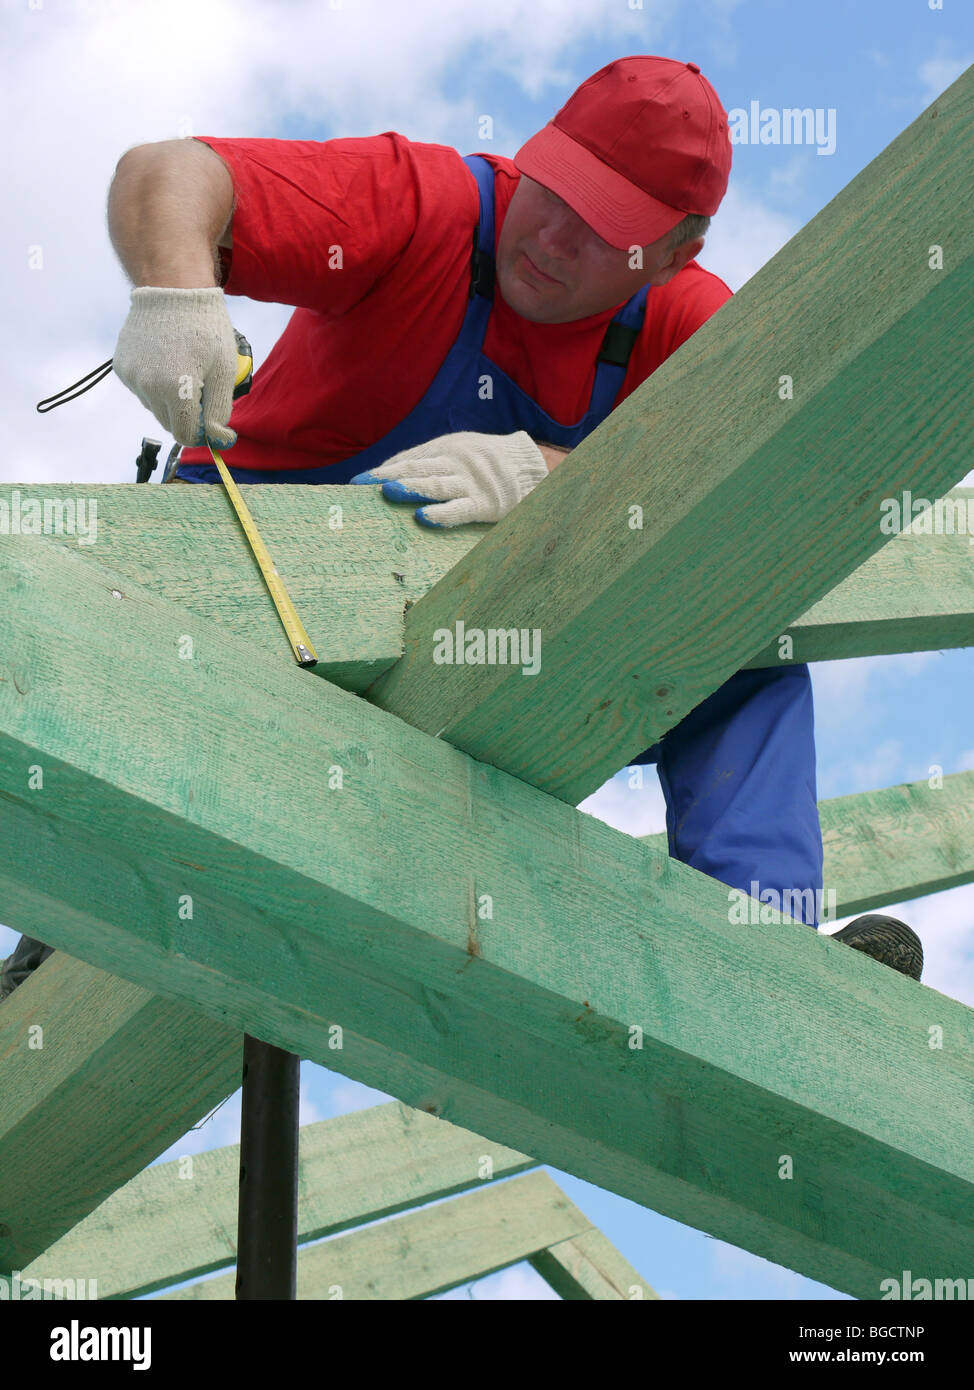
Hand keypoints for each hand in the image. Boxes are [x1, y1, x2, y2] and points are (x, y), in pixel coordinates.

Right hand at [113, 286, 238, 446]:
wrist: (172, 288)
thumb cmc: (206, 329)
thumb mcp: (224, 370)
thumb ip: (220, 411)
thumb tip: (219, 441)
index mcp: (176, 389)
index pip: (185, 435)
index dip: (201, 432)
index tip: (210, 419)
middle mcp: (148, 387)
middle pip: (169, 424)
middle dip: (187, 415)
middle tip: (201, 388)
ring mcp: (132, 377)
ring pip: (155, 407)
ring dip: (170, 399)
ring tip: (183, 367)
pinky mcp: (122, 367)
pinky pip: (142, 390)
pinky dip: (154, 384)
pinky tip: (165, 359)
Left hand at [349, 430, 549, 526]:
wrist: (533, 466)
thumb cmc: (487, 463)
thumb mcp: (458, 453)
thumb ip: (429, 463)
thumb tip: (389, 477)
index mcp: (446, 449)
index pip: (409, 459)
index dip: (383, 469)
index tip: (357, 482)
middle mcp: (455, 462)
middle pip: (416, 468)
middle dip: (387, 477)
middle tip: (362, 486)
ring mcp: (470, 482)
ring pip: (435, 484)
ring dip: (410, 488)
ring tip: (387, 492)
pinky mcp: (485, 503)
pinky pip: (460, 509)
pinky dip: (442, 514)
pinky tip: (423, 517)